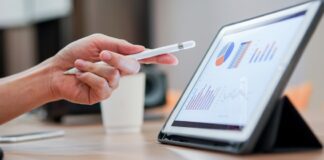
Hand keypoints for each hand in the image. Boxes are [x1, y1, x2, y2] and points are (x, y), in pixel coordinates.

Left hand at [47, 34, 177, 104]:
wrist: (56, 70)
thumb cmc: (75, 55)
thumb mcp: (97, 43)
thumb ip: (119, 45)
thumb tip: (139, 49)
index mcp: (120, 58)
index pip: (144, 59)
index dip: (159, 58)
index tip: (172, 57)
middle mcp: (118, 72)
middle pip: (133, 67)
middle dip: (117, 59)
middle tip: (103, 54)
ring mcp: (111, 85)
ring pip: (115, 76)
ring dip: (95, 67)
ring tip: (81, 65)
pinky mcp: (102, 95)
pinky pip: (103, 85)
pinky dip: (89, 76)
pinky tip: (80, 75)